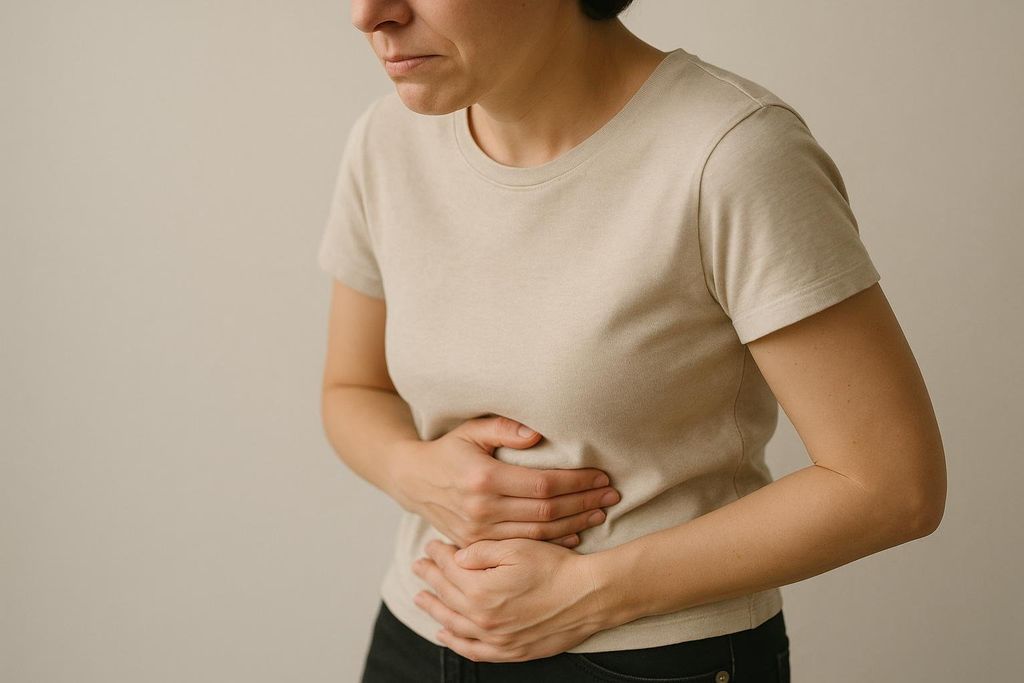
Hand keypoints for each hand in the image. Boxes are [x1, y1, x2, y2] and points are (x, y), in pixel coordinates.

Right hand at [393, 415, 619, 548]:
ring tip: (601, 514)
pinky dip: (552, 543)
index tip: (601, 477)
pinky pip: (522, 548)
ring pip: (539, 534)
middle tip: (611, 496)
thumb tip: (538, 434)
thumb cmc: (449, 450)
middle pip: (546, 512)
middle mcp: (482, 509)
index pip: (543, 485)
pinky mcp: (477, 545)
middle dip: (584, 503)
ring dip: (575, 525)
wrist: (413, 481)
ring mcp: (479, 532)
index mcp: (484, 478)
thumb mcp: (472, 429)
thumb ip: (504, 428)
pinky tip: (575, 535)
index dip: (576, 482)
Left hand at [411, 537, 609, 661]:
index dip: (438, 555)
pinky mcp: (510, 651)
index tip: (430, 545)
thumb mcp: (516, 547)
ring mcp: (495, 639)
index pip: (449, 570)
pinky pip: (473, 650)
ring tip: (421, 598)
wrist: (588, 596)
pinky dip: (455, 642)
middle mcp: (482, 618)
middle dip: (430, 578)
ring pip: (453, 624)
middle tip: (418, 566)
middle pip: (447, 596)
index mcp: (480, 590)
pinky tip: (444, 634)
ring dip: (434, 609)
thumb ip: (481, 552)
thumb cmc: (555, 567)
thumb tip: (456, 556)